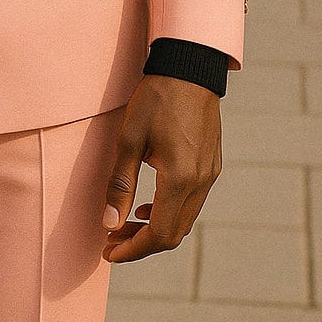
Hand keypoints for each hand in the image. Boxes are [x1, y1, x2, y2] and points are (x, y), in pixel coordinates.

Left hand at [100, 74, 220, 262]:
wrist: (190, 69)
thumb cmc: (156, 99)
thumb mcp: (129, 139)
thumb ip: (120, 184)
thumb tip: (110, 224)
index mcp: (180, 179)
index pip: (159, 235)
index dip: (133, 250)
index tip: (109, 252)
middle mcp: (201, 183)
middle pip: (173, 233)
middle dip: (141, 243)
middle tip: (112, 240)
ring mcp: (210, 174)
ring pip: (184, 220)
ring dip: (156, 229)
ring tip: (126, 223)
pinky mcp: (212, 165)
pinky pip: (193, 202)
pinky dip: (170, 212)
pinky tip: (149, 203)